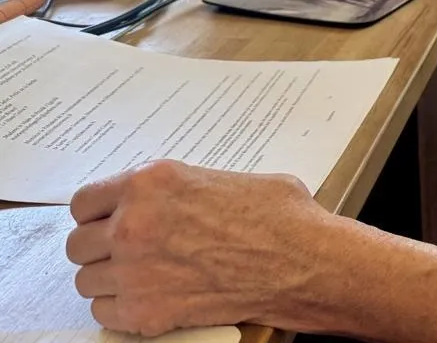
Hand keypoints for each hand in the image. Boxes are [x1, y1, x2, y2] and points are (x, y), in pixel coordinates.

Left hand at [66, 160, 334, 336]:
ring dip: (110, 279)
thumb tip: (174, 198)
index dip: (97, 212)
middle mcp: (134, 224)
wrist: (302, 260)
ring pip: (87, 281)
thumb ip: (184, 188)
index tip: (106, 220)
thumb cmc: (278, 217)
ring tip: (142, 276)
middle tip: (126, 251)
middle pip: (78, 244)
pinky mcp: (146, 311)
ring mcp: (135, 271)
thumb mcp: (227, 178)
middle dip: (99, 248)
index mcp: (153, 182)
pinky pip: (104, 313)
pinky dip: (122, 308)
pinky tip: (151, 296)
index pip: (85, 200)